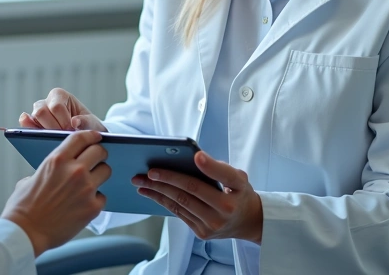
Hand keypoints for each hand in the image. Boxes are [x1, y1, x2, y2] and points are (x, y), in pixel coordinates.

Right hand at [1, 130, 110, 256]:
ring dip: (99, 175)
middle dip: (99, 154)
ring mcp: (86, 189)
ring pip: (106, 171)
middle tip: (96, 160)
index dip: (91, 136)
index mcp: (57, 160)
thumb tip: (60, 169)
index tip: (96, 137)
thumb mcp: (31, 178)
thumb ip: (49, 169)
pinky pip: (102, 196)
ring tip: (90, 182)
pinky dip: (95, 199)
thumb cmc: (23, 206)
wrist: (24, 232)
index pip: (81, 138)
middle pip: (99, 151)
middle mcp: (74, 170)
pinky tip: (83, 204)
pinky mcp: (92, 207)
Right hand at [19, 88, 107, 131]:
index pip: (56, 106)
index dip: (63, 120)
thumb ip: (86, 122)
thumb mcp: (92, 124)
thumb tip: (75, 122)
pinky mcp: (33, 124)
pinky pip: (26, 124)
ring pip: (33, 117)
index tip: (70, 130)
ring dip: (43, 130)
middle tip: (62, 136)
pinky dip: (29, 129)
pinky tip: (35, 136)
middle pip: (41, 111)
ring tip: (54, 138)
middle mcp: (46, 102)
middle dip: (52, 126)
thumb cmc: (88, 126)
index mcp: (60, 95)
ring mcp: (38, 113)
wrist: (84, 137)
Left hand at [133, 151, 263, 243]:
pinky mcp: (202, 232)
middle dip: (167, 179)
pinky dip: (162, 201)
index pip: (223, 176)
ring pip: (180, 203)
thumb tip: (195, 159)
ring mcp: (212, 224)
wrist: (248, 223)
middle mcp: (224, 210)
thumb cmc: (240, 194)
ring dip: (157, 191)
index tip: (195, 155)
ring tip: (140, 181)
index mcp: (237, 191)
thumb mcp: (239, 178)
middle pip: (191, 190)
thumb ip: (220, 168)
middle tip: (148, 171)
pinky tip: (150, 192)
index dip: (209, 166)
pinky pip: (178, 213)